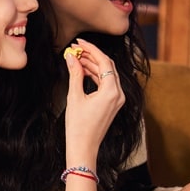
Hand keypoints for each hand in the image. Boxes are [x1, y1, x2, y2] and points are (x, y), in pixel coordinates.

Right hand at [63, 39, 124, 169]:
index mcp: (112, 91)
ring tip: (76, 58)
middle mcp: (119, 94)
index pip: (104, 61)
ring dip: (93, 65)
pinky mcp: (113, 104)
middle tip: (76, 49)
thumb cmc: (79, 127)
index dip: (91, 49)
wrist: (84, 148)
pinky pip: (106, 84)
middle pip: (107, 66)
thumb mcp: (75, 97)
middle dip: (91, 55)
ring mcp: (117, 99)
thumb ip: (75, 73)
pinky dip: (96, 75)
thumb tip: (71, 57)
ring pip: (107, 74)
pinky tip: (83, 70)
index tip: (79, 42)